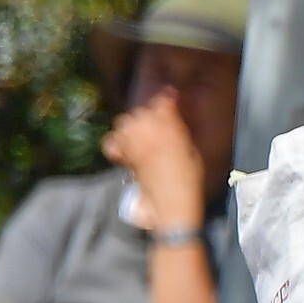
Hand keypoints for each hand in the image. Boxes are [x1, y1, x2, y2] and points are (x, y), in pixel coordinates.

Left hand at [102, 91, 204, 231]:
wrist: (173, 203)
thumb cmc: (190, 179)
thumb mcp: (191, 150)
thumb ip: (179, 131)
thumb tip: (173, 120)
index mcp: (170, 126)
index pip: (163, 101)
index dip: (167, 99)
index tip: (171, 100)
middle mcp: (150, 130)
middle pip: (142, 110)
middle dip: (149, 115)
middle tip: (156, 126)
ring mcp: (134, 142)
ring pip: (125, 122)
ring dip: (132, 126)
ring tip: (140, 136)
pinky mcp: (124, 157)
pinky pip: (112, 143)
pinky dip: (115, 144)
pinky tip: (123, 149)